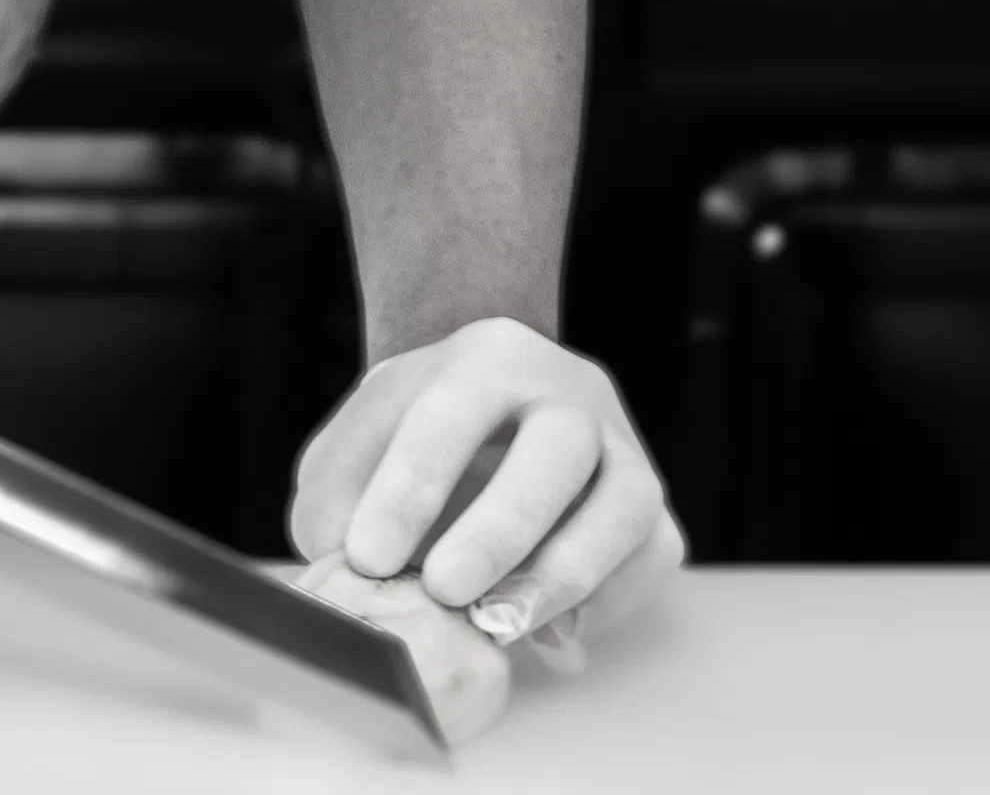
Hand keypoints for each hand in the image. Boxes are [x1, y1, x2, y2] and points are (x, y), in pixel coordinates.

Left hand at [289, 317, 682, 647]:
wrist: (483, 409)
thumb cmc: (408, 438)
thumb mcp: (353, 446)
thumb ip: (335, 499)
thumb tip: (342, 569)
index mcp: (486, 358)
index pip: (450, 414)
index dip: (409, 490)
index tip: (367, 558)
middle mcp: (567, 390)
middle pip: (558, 448)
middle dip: (500, 528)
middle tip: (443, 590)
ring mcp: (621, 443)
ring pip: (626, 502)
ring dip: (564, 573)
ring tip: (501, 626)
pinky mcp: (649, 502)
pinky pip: (654, 551)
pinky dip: (610, 599)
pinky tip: (550, 631)